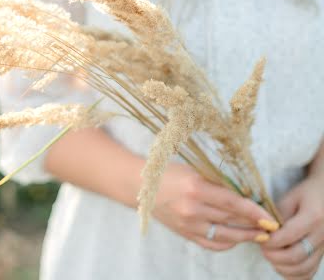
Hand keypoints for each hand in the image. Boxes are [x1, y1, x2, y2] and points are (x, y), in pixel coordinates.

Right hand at [152, 162, 276, 250]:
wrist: (141, 186)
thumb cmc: (169, 172)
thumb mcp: (194, 170)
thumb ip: (217, 181)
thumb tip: (244, 192)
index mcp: (196, 187)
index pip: (232, 203)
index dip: (254, 211)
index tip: (270, 217)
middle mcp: (192, 209)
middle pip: (231, 220)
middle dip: (254, 224)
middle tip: (272, 225)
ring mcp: (188, 224)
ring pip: (225, 235)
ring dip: (245, 236)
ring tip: (260, 234)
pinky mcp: (185, 234)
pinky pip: (212, 243)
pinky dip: (227, 243)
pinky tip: (238, 238)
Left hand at [260, 174, 323, 278]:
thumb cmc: (305, 193)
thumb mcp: (290, 197)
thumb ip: (277, 214)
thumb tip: (263, 232)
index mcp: (313, 217)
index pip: (289, 235)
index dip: (271, 240)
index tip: (260, 238)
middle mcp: (322, 235)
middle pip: (297, 256)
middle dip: (275, 256)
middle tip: (263, 248)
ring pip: (303, 269)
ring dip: (283, 267)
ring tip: (271, 256)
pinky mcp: (322, 255)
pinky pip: (309, 273)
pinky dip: (294, 275)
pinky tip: (282, 266)